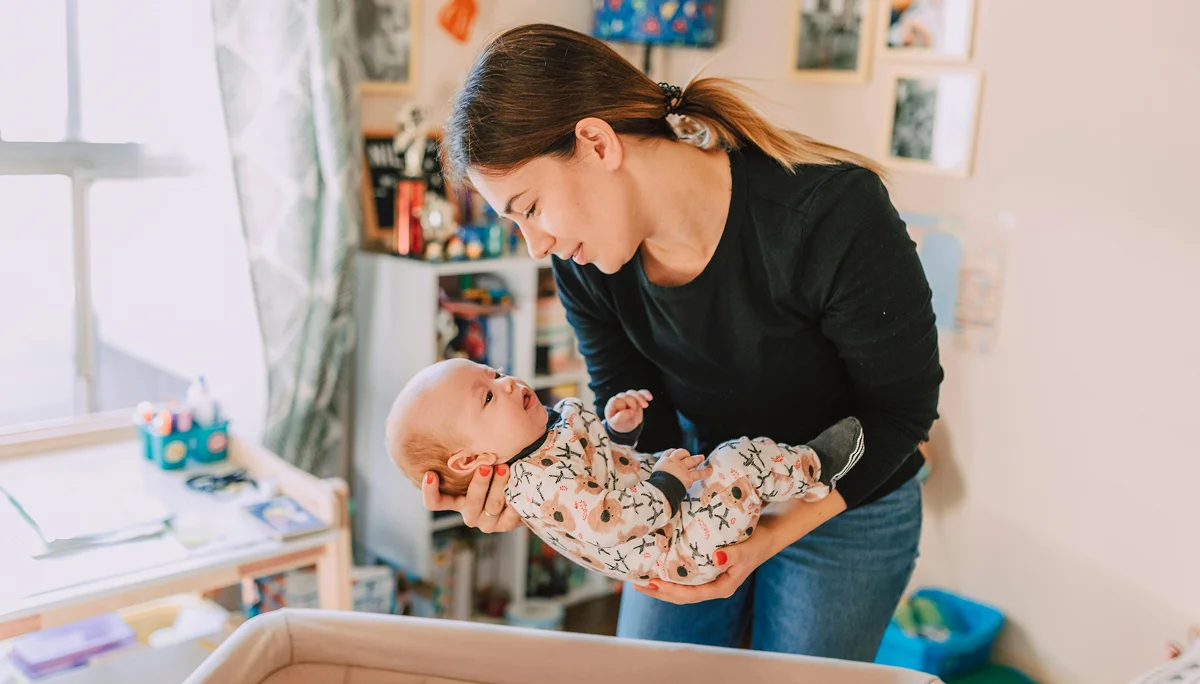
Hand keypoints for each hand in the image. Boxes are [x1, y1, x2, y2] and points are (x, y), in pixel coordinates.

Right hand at [421, 464, 521, 532]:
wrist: (517, 492)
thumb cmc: (492, 472)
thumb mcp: (478, 465)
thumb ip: (469, 457)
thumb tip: (463, 428)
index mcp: (456, 500)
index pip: (435, 503)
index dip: (430, 492)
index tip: (431, 473)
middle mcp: (469, 513)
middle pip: (470, 502)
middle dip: (479, 484)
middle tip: (486, 466)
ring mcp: (486, 522)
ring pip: (492, 506)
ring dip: (498, 486)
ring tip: (505, 468)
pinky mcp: (504, 525)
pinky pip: (509, 518)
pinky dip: (513, 508)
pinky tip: (516, 497)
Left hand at [605, 390, 652, 433]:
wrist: (627, 426)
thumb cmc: (619, 424)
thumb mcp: (616, 424)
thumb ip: (620, 418)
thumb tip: (628, 411)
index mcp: (612, 404)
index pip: (616, 400)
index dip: (623, 407)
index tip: (627, 415)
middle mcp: (619, 399)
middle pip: (626, 397)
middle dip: (632, 406)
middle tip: (632, 415)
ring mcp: (628, 398)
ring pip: (633, 393)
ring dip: (640, 398)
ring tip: (645, 405)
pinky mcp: (636, 398)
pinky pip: (641, 393)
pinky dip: (645, 394)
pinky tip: (650, 398)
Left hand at [635, 520, 779, 603]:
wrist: (770, 532)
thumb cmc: (760, 541)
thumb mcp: (749, 548)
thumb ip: (734, 555)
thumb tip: (716, 559)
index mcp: (722, 587)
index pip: (691, 595)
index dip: (671, 592)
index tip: (654, 584)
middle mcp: (714, 585)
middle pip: (682, 595)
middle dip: (659, 591)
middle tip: (636, 584)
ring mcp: (710, 577)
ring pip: (681, 586)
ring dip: (661, 583)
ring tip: (640, 578)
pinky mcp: (707, 566)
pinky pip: (685, 573)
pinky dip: (669, 571)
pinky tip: (657, 564)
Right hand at [652, 448, 711, 488]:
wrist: (660, 490)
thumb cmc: (654, 487)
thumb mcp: (651, 479)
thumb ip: (656, 478)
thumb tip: (650, 487)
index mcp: (662, 462)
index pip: (668, 453)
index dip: (672, 453)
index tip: (675, 453)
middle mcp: (672, 462)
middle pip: (680, 453)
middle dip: (685, 453)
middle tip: (688, 455)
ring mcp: (682, 468)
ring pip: (691, 460)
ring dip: (697, 458)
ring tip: (702, 457)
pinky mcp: (689, 476)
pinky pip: (699, 473)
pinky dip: (705, 471)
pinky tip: (710, 470)